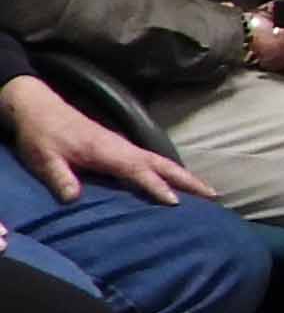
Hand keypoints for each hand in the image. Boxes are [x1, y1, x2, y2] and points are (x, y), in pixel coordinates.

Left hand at [0, 73, 210, 206]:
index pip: (138, 171)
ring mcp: (124, 147)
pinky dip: (172, 171)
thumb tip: (73, 199)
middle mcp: (122, 148)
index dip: (156, 187)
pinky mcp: (121, 148)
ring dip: (186, 176)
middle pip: (163, 164)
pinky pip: (154, 161)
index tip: (176, 202)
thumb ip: (60, 177)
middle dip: (188, 180)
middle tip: (214, 195)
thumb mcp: (45, 158)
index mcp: (107, 152)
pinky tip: (178, 181)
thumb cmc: (42, 136)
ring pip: (162, 161)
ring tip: (207, 191)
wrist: (40, 110)